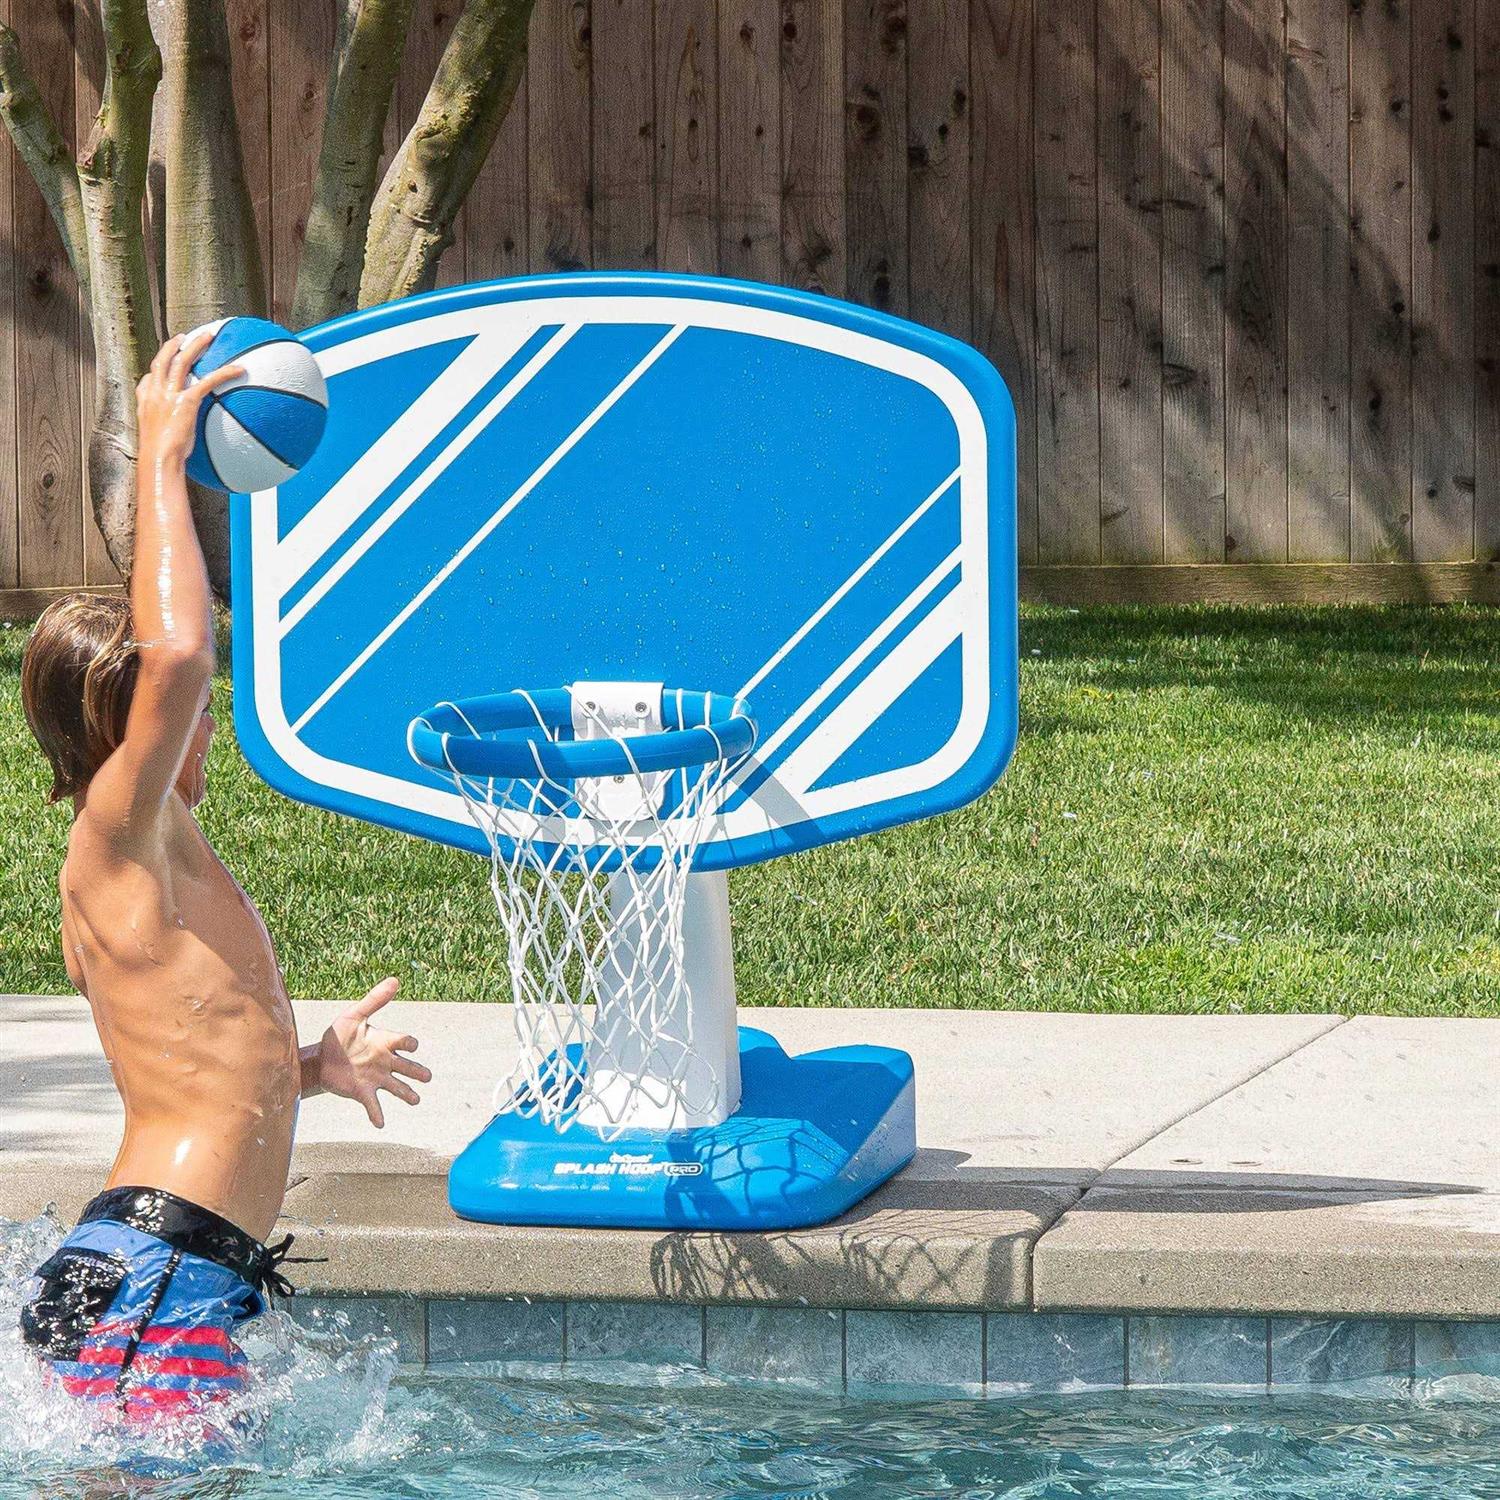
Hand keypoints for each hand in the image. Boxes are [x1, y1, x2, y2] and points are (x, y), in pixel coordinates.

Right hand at [135, 330, 242, 469]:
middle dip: (173, 346)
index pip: (148, 380)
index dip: (155, 372)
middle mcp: (154, 393)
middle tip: (184, 336)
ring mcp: (169, 394)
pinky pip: (208, 380)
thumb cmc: (160, 459)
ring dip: (195, 345)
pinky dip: (224, 373)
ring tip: (208, 336)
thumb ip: (168, 437)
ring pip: (182, 361)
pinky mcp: (186, 400)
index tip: (163, 365)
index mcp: (146, 402)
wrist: (159, 459)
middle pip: (163, 361)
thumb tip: (179, 449)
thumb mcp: (159, 444)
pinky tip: (239, 369)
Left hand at [317, 978, 431, 1127]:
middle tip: (427, 1077)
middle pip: (406, 1067)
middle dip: (417, 1072)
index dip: (408, 1043)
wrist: (319, 1058)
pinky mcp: (363, 1092)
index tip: (410, 1045)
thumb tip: (395, 980)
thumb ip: (374, 1001)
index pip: (402, 1042)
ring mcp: (376, 1078)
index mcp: (385, 1042)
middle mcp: (385, 1061)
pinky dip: (377, 1114)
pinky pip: (373, 1105)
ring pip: (396, 1088)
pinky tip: (380, 1123)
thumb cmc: (339, 1035)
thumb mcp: (354, 1016)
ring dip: (406, 1094)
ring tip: (415, 1100)